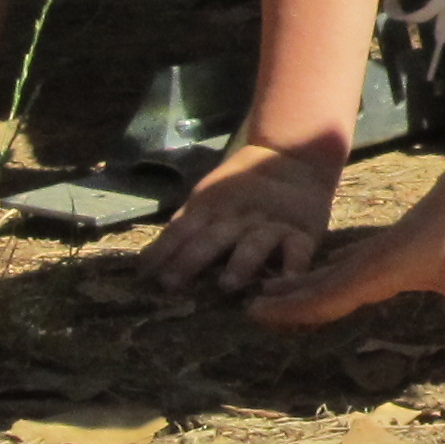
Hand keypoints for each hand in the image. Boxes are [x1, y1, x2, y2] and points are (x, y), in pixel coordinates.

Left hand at [147, 137, 344, 295]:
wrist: (294, 158)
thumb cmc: (242, 188)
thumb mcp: (209, 198)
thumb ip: (185, 226)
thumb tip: (146, 262)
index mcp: (211, 208)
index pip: (181, 230)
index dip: (162, 251)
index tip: (141, 276)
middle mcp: (238, 218)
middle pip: (212, 238)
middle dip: (191, 260)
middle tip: (171, 285)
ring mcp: (271, 225)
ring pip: (254, 245)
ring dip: (240, 264)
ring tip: (228, 285)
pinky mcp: (303, 232)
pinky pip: (298, 251)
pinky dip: (294, 267)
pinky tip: (287, 282)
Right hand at [249, 137, 444, 391]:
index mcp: (383, 267)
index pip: (327, 296)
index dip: (292, 310)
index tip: (251, 316)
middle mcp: (381, 253)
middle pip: (326, 279)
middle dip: (292, 296)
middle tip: (252, 306)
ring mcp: (397, 240)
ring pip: (344, 266)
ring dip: (315, 280)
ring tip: (286, 288)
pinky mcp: (415, 232)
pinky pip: (365, 256)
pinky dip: (347, 267)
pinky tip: (350, 265)